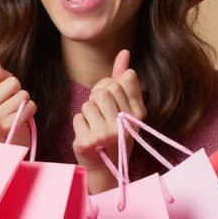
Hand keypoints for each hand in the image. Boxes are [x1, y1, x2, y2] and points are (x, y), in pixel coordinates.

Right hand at [0, 52, 35, 149]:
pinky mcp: (9, 125)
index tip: (2, 93)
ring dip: (23, 102)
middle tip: (9, 105)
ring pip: (22, 93)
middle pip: (12, 82)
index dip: (5, 78)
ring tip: (14, 113)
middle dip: (16, 91)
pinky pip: (29, 105)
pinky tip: (20, 119)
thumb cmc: (0, 116)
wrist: (6, 146)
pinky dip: (29, 110)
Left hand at [72, 49, 146, 193]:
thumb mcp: (124, 106)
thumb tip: (125, 52)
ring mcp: (107, 134)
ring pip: (89, 102)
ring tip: (95, 125)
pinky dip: (79, 124)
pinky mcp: (89, 141)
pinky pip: (78, 117)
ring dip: (88, 112)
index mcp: (139, 113)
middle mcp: (126, 123)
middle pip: (105, 89)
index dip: (111, 85)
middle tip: (101, 114)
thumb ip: (123, 79)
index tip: (113, 100)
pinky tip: (88, 135)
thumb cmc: (114, 131)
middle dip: (98, 97)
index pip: (123, 79)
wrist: (105, 166)